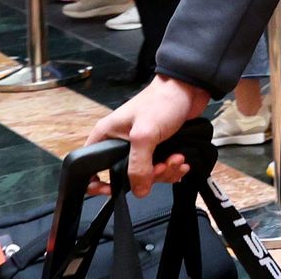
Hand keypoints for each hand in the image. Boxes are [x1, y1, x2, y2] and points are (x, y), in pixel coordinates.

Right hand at [85, 76, 209, 196]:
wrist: (189, 89)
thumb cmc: (162, 100)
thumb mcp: (144, 134)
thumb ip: (138, 165)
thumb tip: (138, 189)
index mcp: (107, 136)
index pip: (91, 168)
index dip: (99, 183)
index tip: (113, 190)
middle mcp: (121, 142)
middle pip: (126, 176)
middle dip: (148, 176)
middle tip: (161, 166)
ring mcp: (141, 146)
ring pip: (147, 174)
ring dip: (165, 171)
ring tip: (177, 159)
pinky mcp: (158, 147)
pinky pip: (162, 168)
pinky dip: (173, 168)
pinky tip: (181, 161)